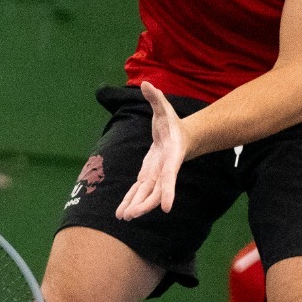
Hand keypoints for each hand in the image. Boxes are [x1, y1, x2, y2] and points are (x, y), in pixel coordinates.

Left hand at [115, 82, 185, 219]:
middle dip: (145, 204)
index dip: (168, 192)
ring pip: (147, 195)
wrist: (180, 136)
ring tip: (123, 217)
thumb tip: (146, 84)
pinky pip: (139, 191)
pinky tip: (122, 213)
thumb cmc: (172, 122)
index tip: (167, 208)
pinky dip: (131, 200)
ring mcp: (156, 175)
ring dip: (136, 205)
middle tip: (132, 215)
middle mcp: (165, 170)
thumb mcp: (164, 108)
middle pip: (156, 191)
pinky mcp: (148, 176)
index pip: (170, 176)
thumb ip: (156, 98)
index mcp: (171, 156)